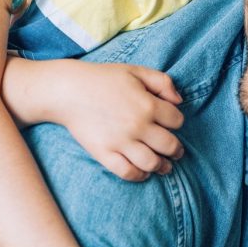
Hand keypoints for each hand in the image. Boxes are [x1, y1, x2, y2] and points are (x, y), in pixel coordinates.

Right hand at [17, 60, 184, 180]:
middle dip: (177, 150)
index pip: (177, 121)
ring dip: (162, 166)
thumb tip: (179, 101)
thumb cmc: (103, 78)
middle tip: (176, 152)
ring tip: (164, 166)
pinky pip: (128, 172)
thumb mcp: (136, 71)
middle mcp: (138, 126)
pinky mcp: (104, 153)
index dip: (177, 122)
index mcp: (148, 105)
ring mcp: (121, 142)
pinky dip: (139, 175)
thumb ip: (162, 81)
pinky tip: (143, 172)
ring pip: (152, 163)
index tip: (171, 124)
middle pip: (170, 145)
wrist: (68, 90)